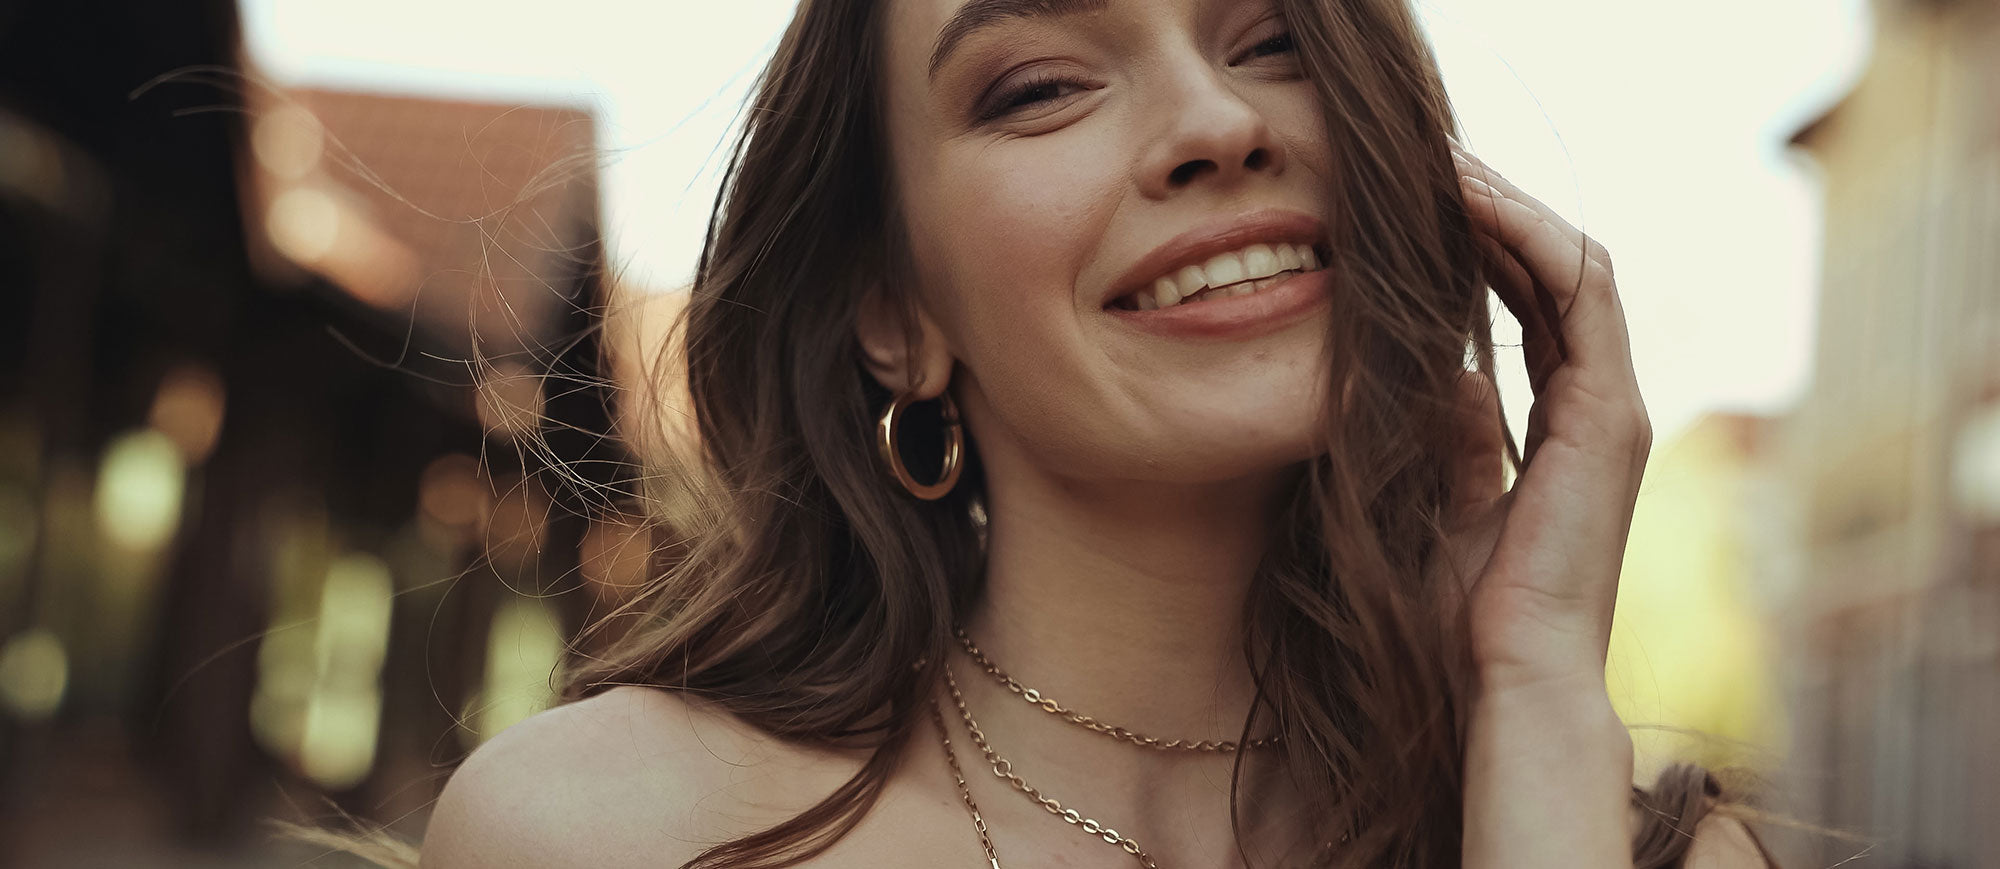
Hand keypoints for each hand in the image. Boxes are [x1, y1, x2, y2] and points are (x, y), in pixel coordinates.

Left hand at [1430, 138, 1652, 699]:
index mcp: (1565, 426)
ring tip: (1444, 165)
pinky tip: (1471, 203)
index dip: (1486, 247)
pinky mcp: (1609, 413)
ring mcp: (1613, 407)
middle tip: (1430, 165)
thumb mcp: (1442, 504)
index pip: (1535, 305)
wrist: (1509, 672)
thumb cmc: (1466, 615)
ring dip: (1511, 208)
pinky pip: (1580, 292)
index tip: (1423, 209)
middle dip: (1498, 212)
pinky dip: (1528, 238)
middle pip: (1558, 273)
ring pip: (1575, 266)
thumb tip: (1445, 373)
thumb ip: (1454, 439)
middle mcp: (1600, 406)